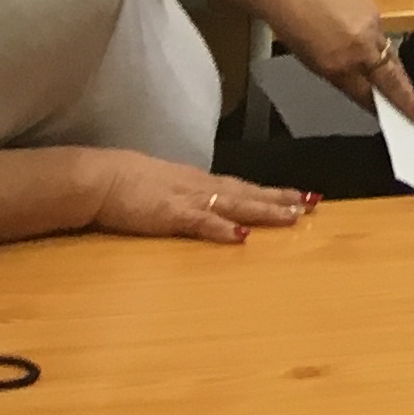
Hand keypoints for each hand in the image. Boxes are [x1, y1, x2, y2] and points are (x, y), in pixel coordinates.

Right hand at [93, 155, 313, 241]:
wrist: (100, 178)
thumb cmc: (126, 184)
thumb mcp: (163, 190)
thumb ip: (185, 199)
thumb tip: (205, 208)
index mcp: (199, 182)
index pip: (243, 187)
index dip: (271, 192)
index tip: (300, 196)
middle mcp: (201, 186)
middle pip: (248, 193)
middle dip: (282, 199)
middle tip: (314, 203)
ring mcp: (188, 199)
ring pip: (235, 204)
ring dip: (265, 210)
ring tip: (294, 216)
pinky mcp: (170, 214)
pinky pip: (201, 222)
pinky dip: (222, 229)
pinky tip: (242, 236)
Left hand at [260, 0, 413, 119]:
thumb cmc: (294, 29)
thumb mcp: (315, 65)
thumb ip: (346, 80)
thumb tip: (369, 93)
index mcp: (341, 65)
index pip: (372, 93)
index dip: (392, 107)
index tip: (411, 116)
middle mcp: (361, 46)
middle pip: (391, 76)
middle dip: (406, 94)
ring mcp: (371, 25)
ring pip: (390, 55)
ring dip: (394, 70)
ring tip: (401, 84)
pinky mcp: (374, 9)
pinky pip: (382, 36)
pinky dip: (379, 46)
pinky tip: (370, 47)